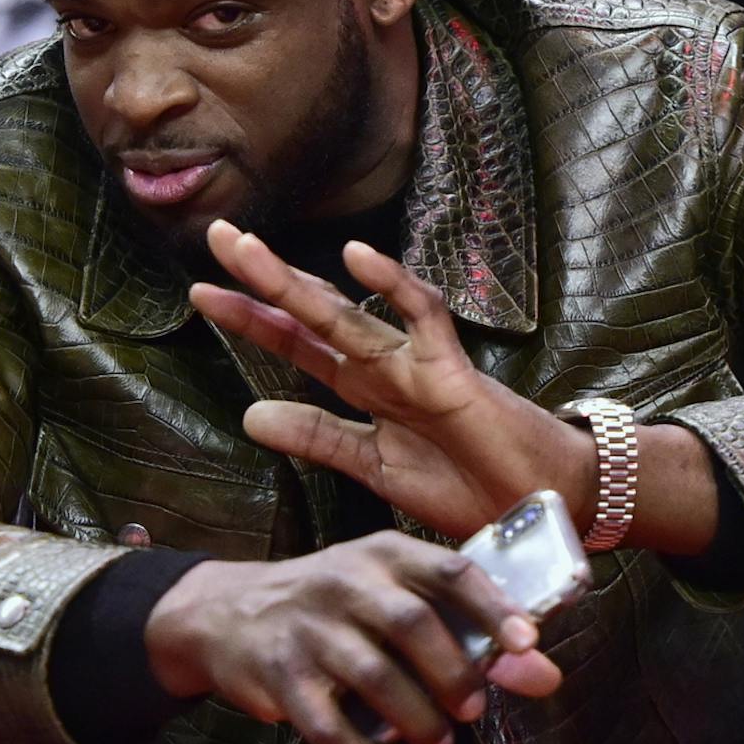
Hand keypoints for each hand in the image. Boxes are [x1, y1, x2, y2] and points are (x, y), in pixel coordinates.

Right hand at [144, 537, 563, 743]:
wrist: (227, 612)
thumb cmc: (331, 606)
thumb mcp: (391, 598)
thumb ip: (467, 632)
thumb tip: (543, 674)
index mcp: (382, 555)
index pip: (447, 569)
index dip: (492, 606)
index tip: (526, 644)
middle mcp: (344, 582)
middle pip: (410, 622)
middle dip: (452, 672)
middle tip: (473, 712)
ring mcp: (307, 628)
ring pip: (371, 675)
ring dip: (415, 718)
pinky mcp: (279, 675)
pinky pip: (326, 726)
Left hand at [191, 221, 597, 540]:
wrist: (541, 505)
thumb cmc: (469, 485)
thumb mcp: (374, 468)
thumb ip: (318, 440)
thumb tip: (250, 416)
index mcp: (364, 390)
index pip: (298, 344)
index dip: (251, 320)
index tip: (202, 292)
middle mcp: (383, 367)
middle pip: (312, 315)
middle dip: (262, 279)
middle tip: (216, 237)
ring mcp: (416, 364)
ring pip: (347, 314)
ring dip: (295, 283)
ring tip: (248, 250)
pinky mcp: (454, 372)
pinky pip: (424, 319)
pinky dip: (394, 287)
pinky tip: (359, 257)